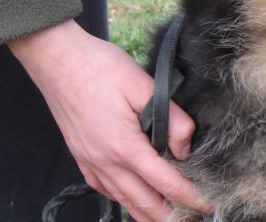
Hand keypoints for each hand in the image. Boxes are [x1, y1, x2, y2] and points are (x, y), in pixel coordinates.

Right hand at [8, 19, 210, 221]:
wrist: (57, 59)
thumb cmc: (101, 67)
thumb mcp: (144, 86)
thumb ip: (171, 119)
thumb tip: (185, 149)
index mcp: (125, 146)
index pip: (165, 183)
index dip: (190, 197)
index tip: (208, 205)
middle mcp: (106, 161)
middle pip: (144, 203)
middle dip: (170, 216)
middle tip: (192, 218)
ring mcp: (90, 161)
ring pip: (122, 200)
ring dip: (146, 213)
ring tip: (167, 218)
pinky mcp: (81, 155)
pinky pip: (104, 189)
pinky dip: (123, 200)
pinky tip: (132, 198)